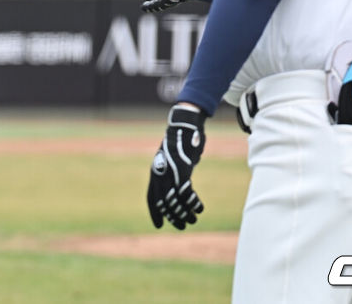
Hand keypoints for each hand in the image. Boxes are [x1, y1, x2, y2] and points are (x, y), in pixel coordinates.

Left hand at [147, 104, 205, 229]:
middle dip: (173, 216)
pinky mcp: (182, 171)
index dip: (155, 213)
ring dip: (185, 212)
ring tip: (193, 220)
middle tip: (182, 225)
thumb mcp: (171, 159)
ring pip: (175, 200)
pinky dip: (193, 202)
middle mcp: (160, 175)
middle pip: (164, 202)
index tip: (159, 225)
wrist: (184, 126)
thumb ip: (171, 173)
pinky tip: (200, 208)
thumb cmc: (180, 143)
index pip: (151, 198)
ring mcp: (170, 173)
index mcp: (155, 173)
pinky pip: (187, 193)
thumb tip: (178, 188)